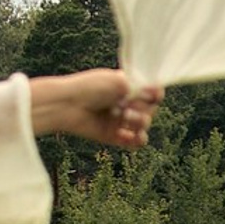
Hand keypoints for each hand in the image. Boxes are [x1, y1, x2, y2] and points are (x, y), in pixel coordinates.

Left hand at [27, 68, 161, 151]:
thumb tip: (158, 88)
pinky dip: (137, 140)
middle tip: (126, 105)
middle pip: (151, 109)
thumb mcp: (116, 80)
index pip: (152, 92)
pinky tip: (131, 135)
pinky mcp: (115, 136)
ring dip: (140, 122)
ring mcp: (121, 121)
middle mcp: (126, 103)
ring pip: (145, 125)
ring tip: (124, 118)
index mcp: (128, 86)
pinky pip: (136, 142)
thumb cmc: (89, 88)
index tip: (152, 95)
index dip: (155, 95)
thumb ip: (140, 86)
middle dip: (143, 108)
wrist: (66, 105)